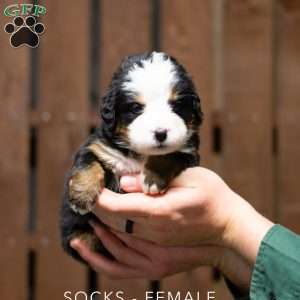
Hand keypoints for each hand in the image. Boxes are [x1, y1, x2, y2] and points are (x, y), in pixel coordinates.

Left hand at [92, 167, 273, 262]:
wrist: (229, 226)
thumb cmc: (213, 196)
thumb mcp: (189, 176)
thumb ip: (156, 179)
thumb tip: (124, 182)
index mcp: (162, 212)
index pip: (118, 207)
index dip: (98, 197)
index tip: (88, 185)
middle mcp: (155, 235)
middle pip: (113, 224)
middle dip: (94, 208)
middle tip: (83, 195)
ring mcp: (157, 252)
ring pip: (115, 244)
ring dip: (96, 229)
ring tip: (84, 216)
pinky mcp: (159, 262)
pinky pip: (122, 265)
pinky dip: (102, 256)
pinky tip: (89, 249)